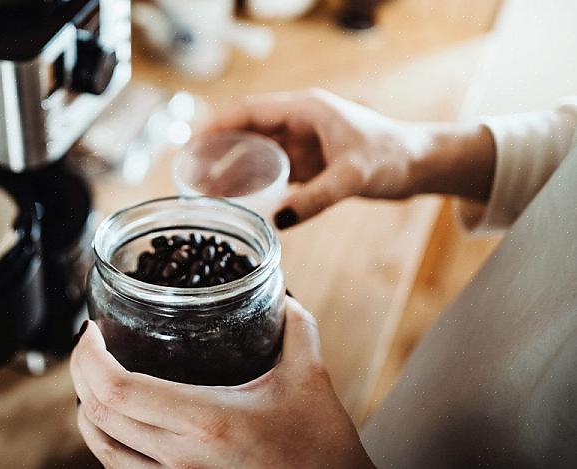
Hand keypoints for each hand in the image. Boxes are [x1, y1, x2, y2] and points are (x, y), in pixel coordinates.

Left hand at [70, 298, 374, 468]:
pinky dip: (104, 439)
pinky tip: (116, 419)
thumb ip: (295, 329)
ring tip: (95, 376)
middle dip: (79, 372)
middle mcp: (180, 458)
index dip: (89, 358)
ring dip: (87, 407)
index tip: (91, 330)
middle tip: (89, 343)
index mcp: (206, 421)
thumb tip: (279, 295)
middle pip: (98, 414)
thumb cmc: (323, 449)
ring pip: (100, 446)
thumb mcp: (311, 380)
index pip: (118, 391)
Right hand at [206, 89, 495, 228]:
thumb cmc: (393, 158)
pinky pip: (271, 169)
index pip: (250, 111)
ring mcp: (303, 142)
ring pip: (256, 151)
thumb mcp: (354, 176)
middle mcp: (299, 122)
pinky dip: (251, 180)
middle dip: (217, 152)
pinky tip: (236, 197)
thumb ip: (318, 198)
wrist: (421, 165)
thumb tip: (280, 219)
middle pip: (246, 131)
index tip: (192, 143)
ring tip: (205, 191)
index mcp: (305, 110)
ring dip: (231, 168)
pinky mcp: (309, 162)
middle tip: (191, 176)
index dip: (218, 126)